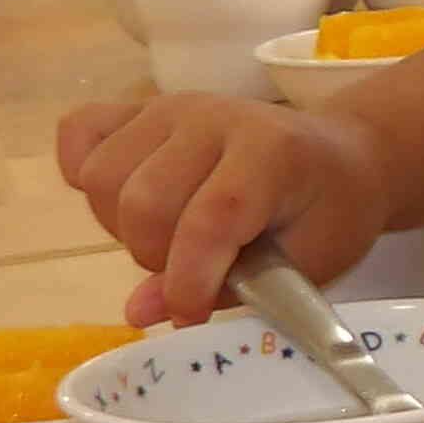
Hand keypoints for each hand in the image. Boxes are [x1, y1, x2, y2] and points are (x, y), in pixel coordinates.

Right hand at [55, 92, 396, 324]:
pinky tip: (123, 198)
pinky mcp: (140, 109)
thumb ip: (227, 289)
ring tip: (164, 235)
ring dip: (120, 225)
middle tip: (189, 268)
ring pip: (102, 176)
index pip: (210, 218)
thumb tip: (139, 312)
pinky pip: (80, 131)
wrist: (343, 158)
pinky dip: (83, 170)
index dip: (189, 279)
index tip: (191, 315)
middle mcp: (214, 118)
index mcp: (272, 153)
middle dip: (155, 257)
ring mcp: (171, 107)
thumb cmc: (328, 215)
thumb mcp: (306, 264)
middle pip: (142, 201)